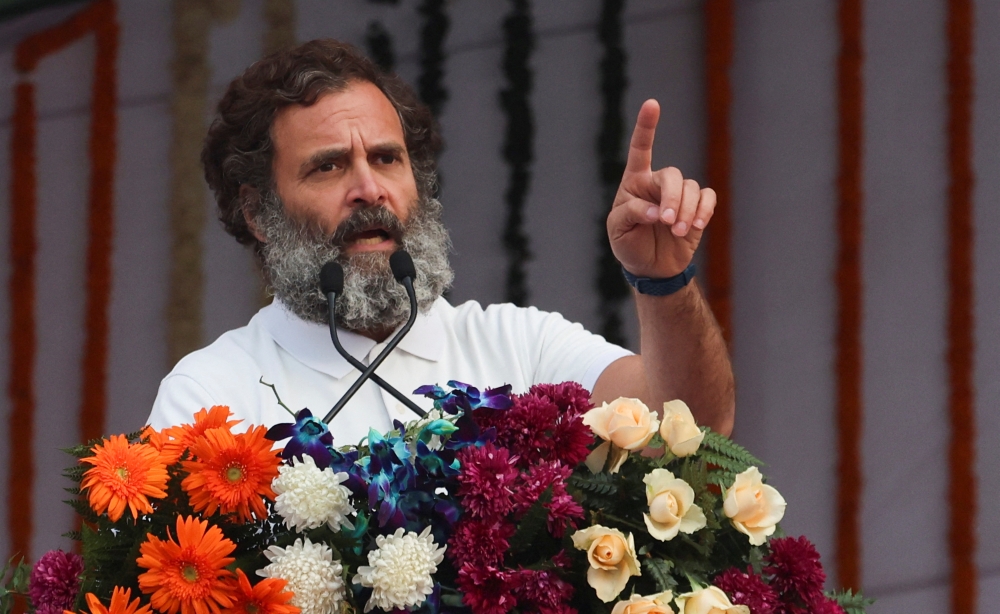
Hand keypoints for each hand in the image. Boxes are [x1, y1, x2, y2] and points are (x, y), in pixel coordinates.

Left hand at [607, 99, 716, 278]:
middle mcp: (657, 183)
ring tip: (678, 233)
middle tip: (668, 223)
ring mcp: (679, 194)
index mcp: (634, 182)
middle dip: (673, 199)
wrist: (651, 267)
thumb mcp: (618, 230)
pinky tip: (697, 225)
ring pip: (691, 188)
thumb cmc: (628, 244)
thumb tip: (657, 211)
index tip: (652, 104)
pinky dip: (705, 210)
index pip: (641, 150)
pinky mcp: (697, 206)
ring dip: (687, 211)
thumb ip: (632, 214)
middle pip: (672, 175)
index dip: (647, 127)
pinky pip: (708, 197)